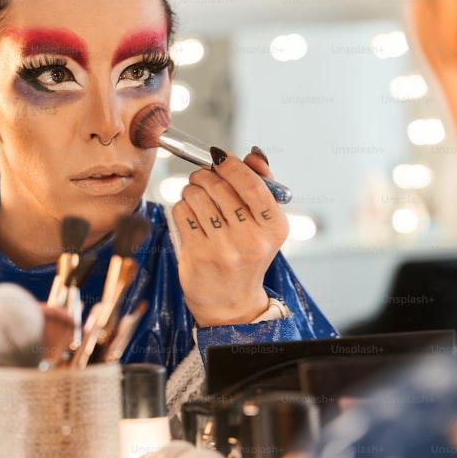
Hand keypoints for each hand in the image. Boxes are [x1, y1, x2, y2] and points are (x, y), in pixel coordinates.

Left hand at [171, 146, 288, 325]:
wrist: (231, 303)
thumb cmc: (248, 256)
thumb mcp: (265, 225)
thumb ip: (262, 185)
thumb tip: (252, 155)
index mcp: (274, 228)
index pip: (252, 184)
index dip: (232, 165)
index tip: (219, 157)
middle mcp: (251, 239)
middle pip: (219, 186)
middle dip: (205, 176)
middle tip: (202, 179)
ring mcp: (223, 249)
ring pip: (196, 196)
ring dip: (191, 190)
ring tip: (196, 198)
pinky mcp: (198, 255)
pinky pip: (182, 213)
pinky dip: (182, 207)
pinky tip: (190, 216)